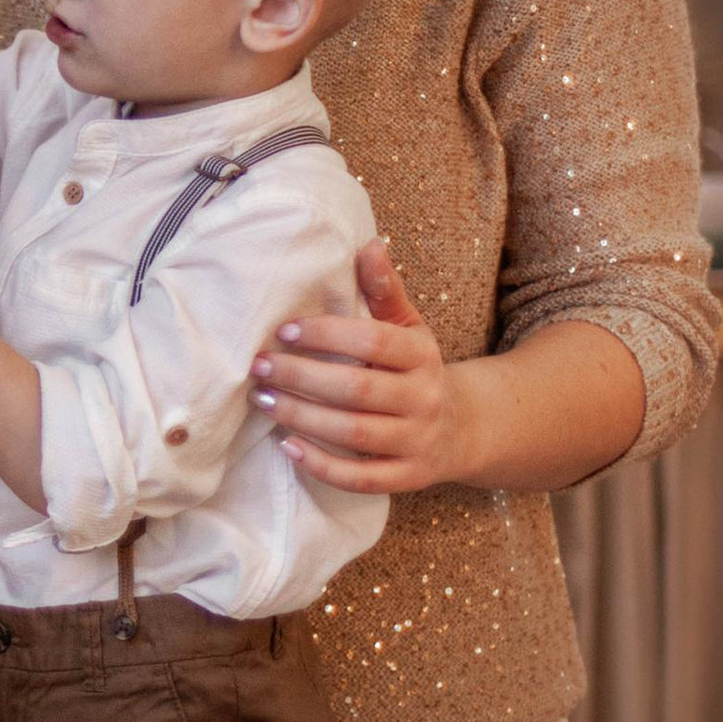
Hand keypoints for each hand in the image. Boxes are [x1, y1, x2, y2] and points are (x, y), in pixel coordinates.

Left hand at [251, 241, 471, 495]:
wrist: (462, 428)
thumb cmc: (415, 369)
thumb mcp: (407, 328)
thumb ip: (384, 290)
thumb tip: (369, 243)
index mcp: (422, 356)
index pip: (374, 342)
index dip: (328, 335)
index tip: (284, 330)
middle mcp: (424, 399)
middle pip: (357, 390)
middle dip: (302, 377)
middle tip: (259, 366)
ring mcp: (417, 442)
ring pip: (355, 434)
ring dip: (302, 417)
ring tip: (263, 399)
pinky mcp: (407, 477)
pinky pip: (361, 478)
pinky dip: (322, 466)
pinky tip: (287, 446)